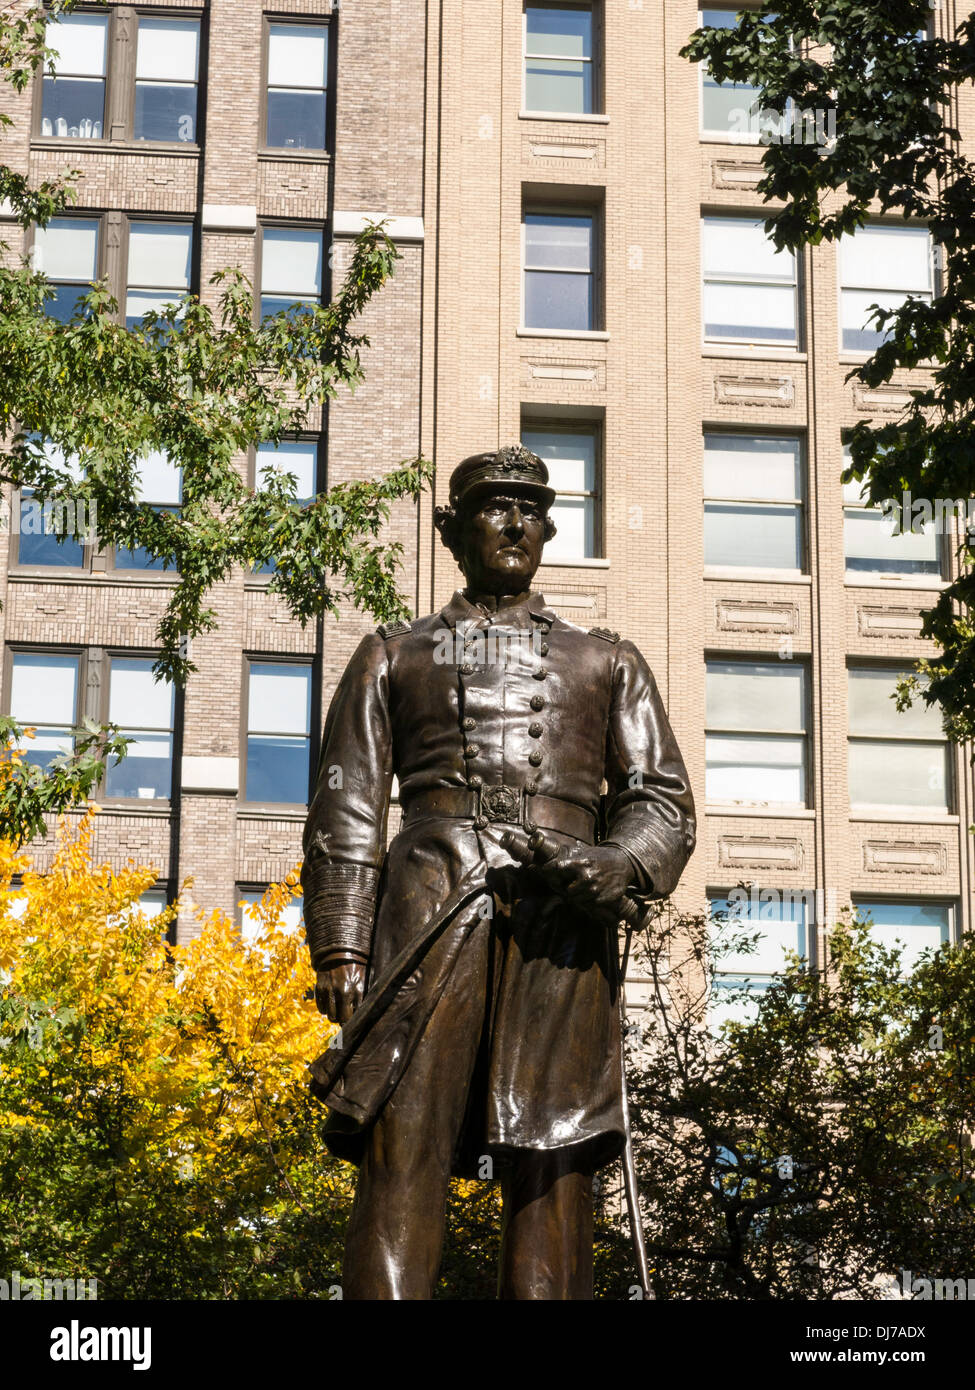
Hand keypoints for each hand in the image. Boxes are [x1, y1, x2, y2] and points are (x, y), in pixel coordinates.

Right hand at [315, 960, 365, 1023]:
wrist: (340, 951)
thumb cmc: (357, 966)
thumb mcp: (367, 978)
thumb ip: (367, 995)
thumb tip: (368, 1012)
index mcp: (359, 989)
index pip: (357, 1015)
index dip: (355, 1020)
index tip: (355, 1019)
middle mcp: (344, 991)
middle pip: (342, 1019)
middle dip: (344, 1021)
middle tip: (345, 1017)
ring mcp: (331, 990)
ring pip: (331, 1016)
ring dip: (334, 1016)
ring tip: (338, 1012)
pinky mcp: (320, 988)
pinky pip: (321, 1009)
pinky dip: (325, 1009)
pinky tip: (330, 1004)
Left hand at [502, 831, 632, 918]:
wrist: (624, 863)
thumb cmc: (601, 858)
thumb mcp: (585, 852)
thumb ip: (568, 857)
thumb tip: (543, 853)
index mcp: (581, 863)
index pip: (556, 869)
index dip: (549, 871)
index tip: (544, 871)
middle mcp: (587, 877)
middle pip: (566, 891)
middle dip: (567, 888)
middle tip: (570, 884)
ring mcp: (596, 890)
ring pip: (577, 899)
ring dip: (578, 895)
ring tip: (583, 888)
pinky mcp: (604, 900)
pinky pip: (589, 905)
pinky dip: (589, 900)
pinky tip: (594, 892)